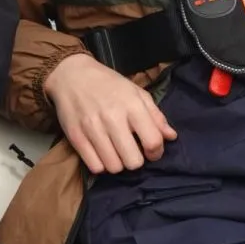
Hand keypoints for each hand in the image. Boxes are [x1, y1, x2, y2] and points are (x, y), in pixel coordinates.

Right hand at [44, 53, 176, 174]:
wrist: (73, 76)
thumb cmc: (109, 84)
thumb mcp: (137, 92)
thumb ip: (156, 115)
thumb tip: (171, 137)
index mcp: (132, 105)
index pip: (152, 141)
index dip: (157, 152)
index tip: (152, 151)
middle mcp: (113, 118)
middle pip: (133, 161)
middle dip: (136, 160)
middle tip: (133, 151)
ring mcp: (93, 129)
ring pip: (114, 167)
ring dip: (118, 163)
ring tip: (117, 151)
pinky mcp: (76, 138)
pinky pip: (95, 167)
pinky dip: (101, 165)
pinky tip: (102, 152)